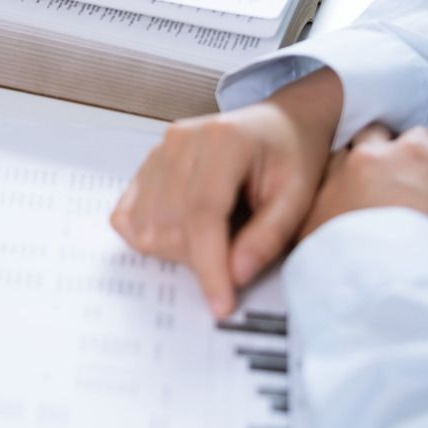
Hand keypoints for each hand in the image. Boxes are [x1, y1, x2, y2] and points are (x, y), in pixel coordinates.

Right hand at [111, 69, 342, 318]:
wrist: (280, 122)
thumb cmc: (294, 156)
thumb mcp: (299, 196)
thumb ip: (268, 236)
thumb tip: (235, 276)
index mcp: (223, 142)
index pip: (203, 214)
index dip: (209, 265)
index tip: (221, 305)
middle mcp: (180, 141)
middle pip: (171, 224)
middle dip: (199, 261)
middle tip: (233, 266)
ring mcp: (158, 150)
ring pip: (147, 224)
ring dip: (176, 252)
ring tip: (214, 244)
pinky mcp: (148, 162)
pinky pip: (128, 213)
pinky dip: (149, 236)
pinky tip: (181, 236)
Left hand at [298, 124, 427, 252]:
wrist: (386, 292)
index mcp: (414, 157)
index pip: (417, 136)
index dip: (418, 154)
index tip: (418, 169)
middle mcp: (369, 158)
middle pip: (370, 134)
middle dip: (378, 150)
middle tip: (386, 179)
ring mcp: (333, 176)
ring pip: (337, 158)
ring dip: (347, 173)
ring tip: (358, 203)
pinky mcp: (308, 203)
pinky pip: (315, 192)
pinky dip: (324, 201)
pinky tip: (336, 222)